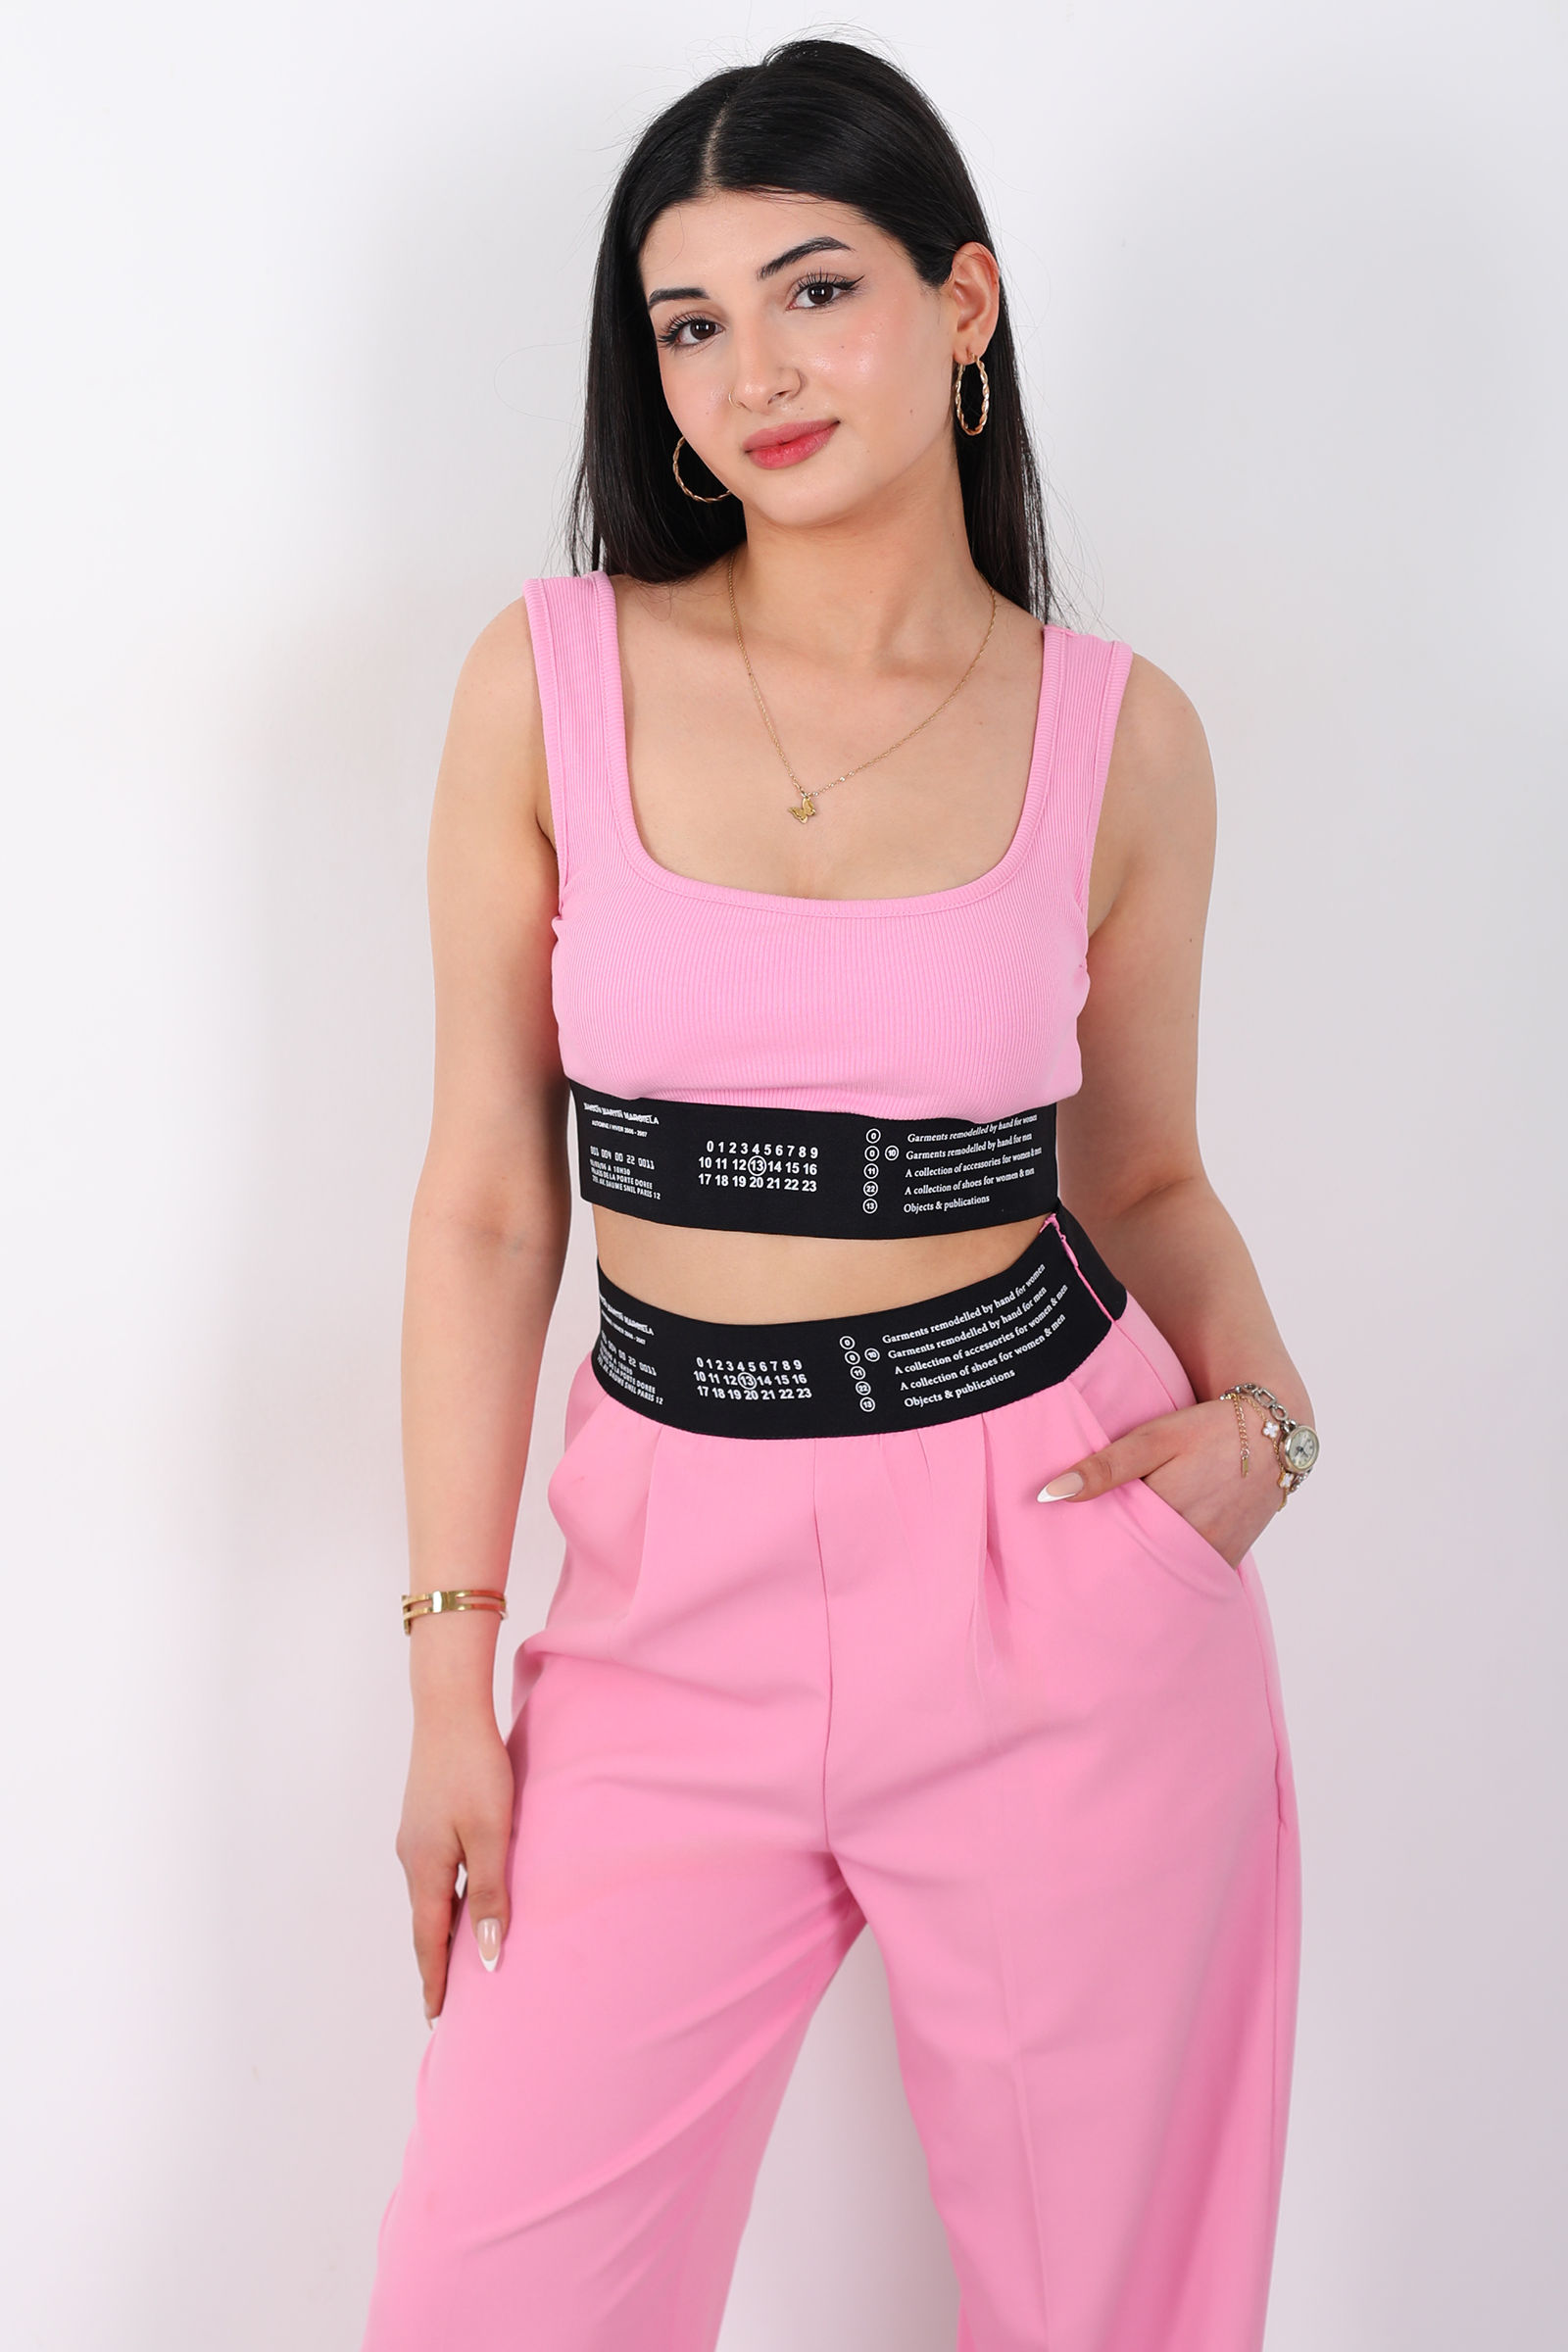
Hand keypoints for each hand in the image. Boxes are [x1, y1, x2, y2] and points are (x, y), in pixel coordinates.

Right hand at [395, 1707, 515, 2021]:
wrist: (449, 1709)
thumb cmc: (474, 1769)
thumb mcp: (491, 1834)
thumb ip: (490, 1893)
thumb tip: (489, 1954)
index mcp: (425, 1868)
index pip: (428, 1940)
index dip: (434, 1980)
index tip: (435, 2017)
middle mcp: (412, 1857)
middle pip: (424, 1923)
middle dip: (434, 1963)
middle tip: (444, 2001)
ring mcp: (414, 1836)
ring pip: (429, 1896)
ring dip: (440, 1930)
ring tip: (456, 1960)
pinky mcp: (424, 1818)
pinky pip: (433, 1873)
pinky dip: (444, 1899)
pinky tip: (461, 1899)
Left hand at [1037, 1396, 1282, 1568]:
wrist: (1274, 1436)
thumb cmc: (1210, 1430)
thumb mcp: (1154, 1438)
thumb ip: (1104, 1467)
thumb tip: (1051, 1494)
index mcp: (1167, 1514)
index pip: (1113, 1546)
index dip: (1087, 1551)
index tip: (1061, 1558)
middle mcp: (1192, 1544)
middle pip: (1137, 1566)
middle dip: (1109, 1568)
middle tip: (1075, 1575)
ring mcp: (1212, 1556)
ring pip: (1163, 1574)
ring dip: (1139, 1572)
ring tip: (1106, 1577)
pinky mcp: (1226, 1559)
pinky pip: (1189, 1575)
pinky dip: (1168, 1572)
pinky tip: (1146, 1570)